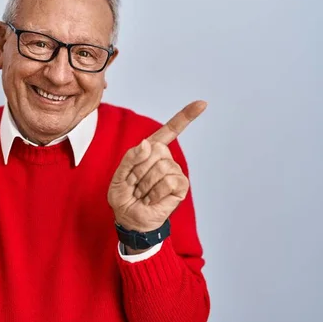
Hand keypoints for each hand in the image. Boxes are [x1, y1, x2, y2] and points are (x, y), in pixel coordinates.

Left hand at [108, 101, 206, 232]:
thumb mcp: (119, 174)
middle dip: (139, 169)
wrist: (129, 218)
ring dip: (145, 183)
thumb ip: (130, 157)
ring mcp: (174, 171)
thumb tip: (147, 144)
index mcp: (151, 150)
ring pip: (161, 167)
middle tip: (134, 184)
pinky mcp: (180, 186)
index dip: (186, 116)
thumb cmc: (124, 195)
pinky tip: (151, 199)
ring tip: (142, 193)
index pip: (170, 130)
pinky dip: (155, 191)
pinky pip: (169, 180)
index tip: (203, 104)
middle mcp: (165, 158)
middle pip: (155, 150)